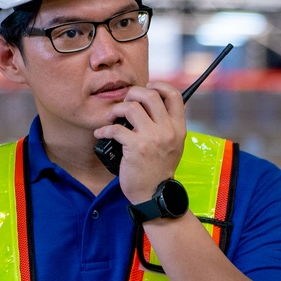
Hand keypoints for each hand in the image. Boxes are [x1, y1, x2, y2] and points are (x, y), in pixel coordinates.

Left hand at [104, 82, 186, 202]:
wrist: (155, 195)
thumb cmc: (159, 171)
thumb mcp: (173, 146)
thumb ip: (167, 126)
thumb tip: (150, 105)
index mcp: (178, 128)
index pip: (174, 95)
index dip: (159, 85)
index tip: (147, 88)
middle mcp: (168, 130)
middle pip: (150, 94)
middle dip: (132, 93)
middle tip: (125, 103)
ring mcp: (152, 138)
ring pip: (131, 107)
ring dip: (116, 110)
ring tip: (112, 118)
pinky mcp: (136, 147)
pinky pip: (115, 128)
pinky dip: (104, 130)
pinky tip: (101, 134)